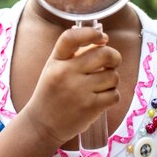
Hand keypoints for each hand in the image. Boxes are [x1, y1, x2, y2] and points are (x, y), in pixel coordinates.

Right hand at [23, 27, 120, 144]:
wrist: (42, 124)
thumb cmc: (52, 92)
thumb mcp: (54, 68)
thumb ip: (74, 54)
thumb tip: (103, 42)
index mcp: (56, 60)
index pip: (71, 37)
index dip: (91, 33)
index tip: (102, 37)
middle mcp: (66, 73)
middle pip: (103, 54)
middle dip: (114, 56)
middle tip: (112, 62)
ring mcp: (78, 91)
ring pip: (113, 76)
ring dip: (112, 79)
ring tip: (102, 84)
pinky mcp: (90, 108)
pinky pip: (114, 95)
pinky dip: (112, 95)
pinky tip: (101, 97)